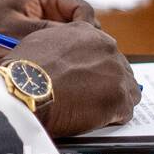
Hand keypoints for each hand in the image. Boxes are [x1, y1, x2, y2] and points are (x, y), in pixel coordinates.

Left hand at [0, 0, 98, 59]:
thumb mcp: (14, 31)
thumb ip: (46, 32)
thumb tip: (78, 39)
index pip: (82, 8)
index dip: (88, 30)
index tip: (85, 51)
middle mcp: (53, 0)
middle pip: (83, 22)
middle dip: (83, 41)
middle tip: (82, 63)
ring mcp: (51, 15)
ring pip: (76, 35)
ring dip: (74, 49)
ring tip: (71, 68)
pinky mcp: (47, 31)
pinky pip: (64, 43)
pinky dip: (64, 54)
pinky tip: (61, 68)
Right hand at [0, 20, 140, 136]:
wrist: (25, 89)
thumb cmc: (26, 69)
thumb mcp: (43, 40)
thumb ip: (64, 44)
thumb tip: (65, 55)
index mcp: (90, 34)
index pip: (105, 51)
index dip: (97, 67)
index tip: (90, 77)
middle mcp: (108, 49)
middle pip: (120, 69)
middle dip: (109, 83)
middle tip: (91, 96)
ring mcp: (117, 74)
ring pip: (128, 90)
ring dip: (113, 100)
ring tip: (92, 110)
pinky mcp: (119, 99)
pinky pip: (124, 112)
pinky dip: (111, 118)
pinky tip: (93, 120)